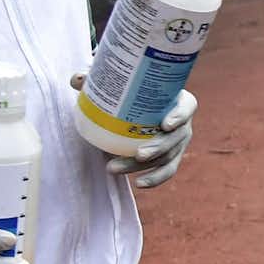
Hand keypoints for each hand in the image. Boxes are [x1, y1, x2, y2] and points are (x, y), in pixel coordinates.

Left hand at [68, 76, 195, 188]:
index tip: (165, 124)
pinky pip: (166, 171)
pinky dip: (154, 179)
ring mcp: (178, 143)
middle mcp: (182, 123)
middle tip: (138, 154)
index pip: (187, 108)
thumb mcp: (122, 84)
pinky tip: (139, 184)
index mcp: (179, 101)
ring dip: (143, 166)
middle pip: (175, 138)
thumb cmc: (135, 90)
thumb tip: (76, 79)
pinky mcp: (170, 158)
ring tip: (115, 167)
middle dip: (158, 148)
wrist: (141, 107)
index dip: (179, 116)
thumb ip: (99, 79)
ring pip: (166, 157)